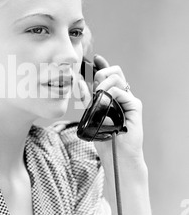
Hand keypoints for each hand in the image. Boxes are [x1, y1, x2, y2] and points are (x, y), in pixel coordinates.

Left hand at [78, 54, 145, 177]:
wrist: (116, 155)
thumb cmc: (105, 137)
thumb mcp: (91, 114)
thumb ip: (87, 98)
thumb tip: (78, 81)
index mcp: (113, 96)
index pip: (109, 75)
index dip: (102, 65)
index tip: (94, 58)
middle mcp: (122, 96)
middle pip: (115, 72)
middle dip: (102, 72)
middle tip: (94, 86)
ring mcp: (129, 100)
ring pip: (117, 78)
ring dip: (103, 83)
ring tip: (97, 95)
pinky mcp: (135, 106)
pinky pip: (121, 91)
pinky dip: (111, 93)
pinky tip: (106, 100)